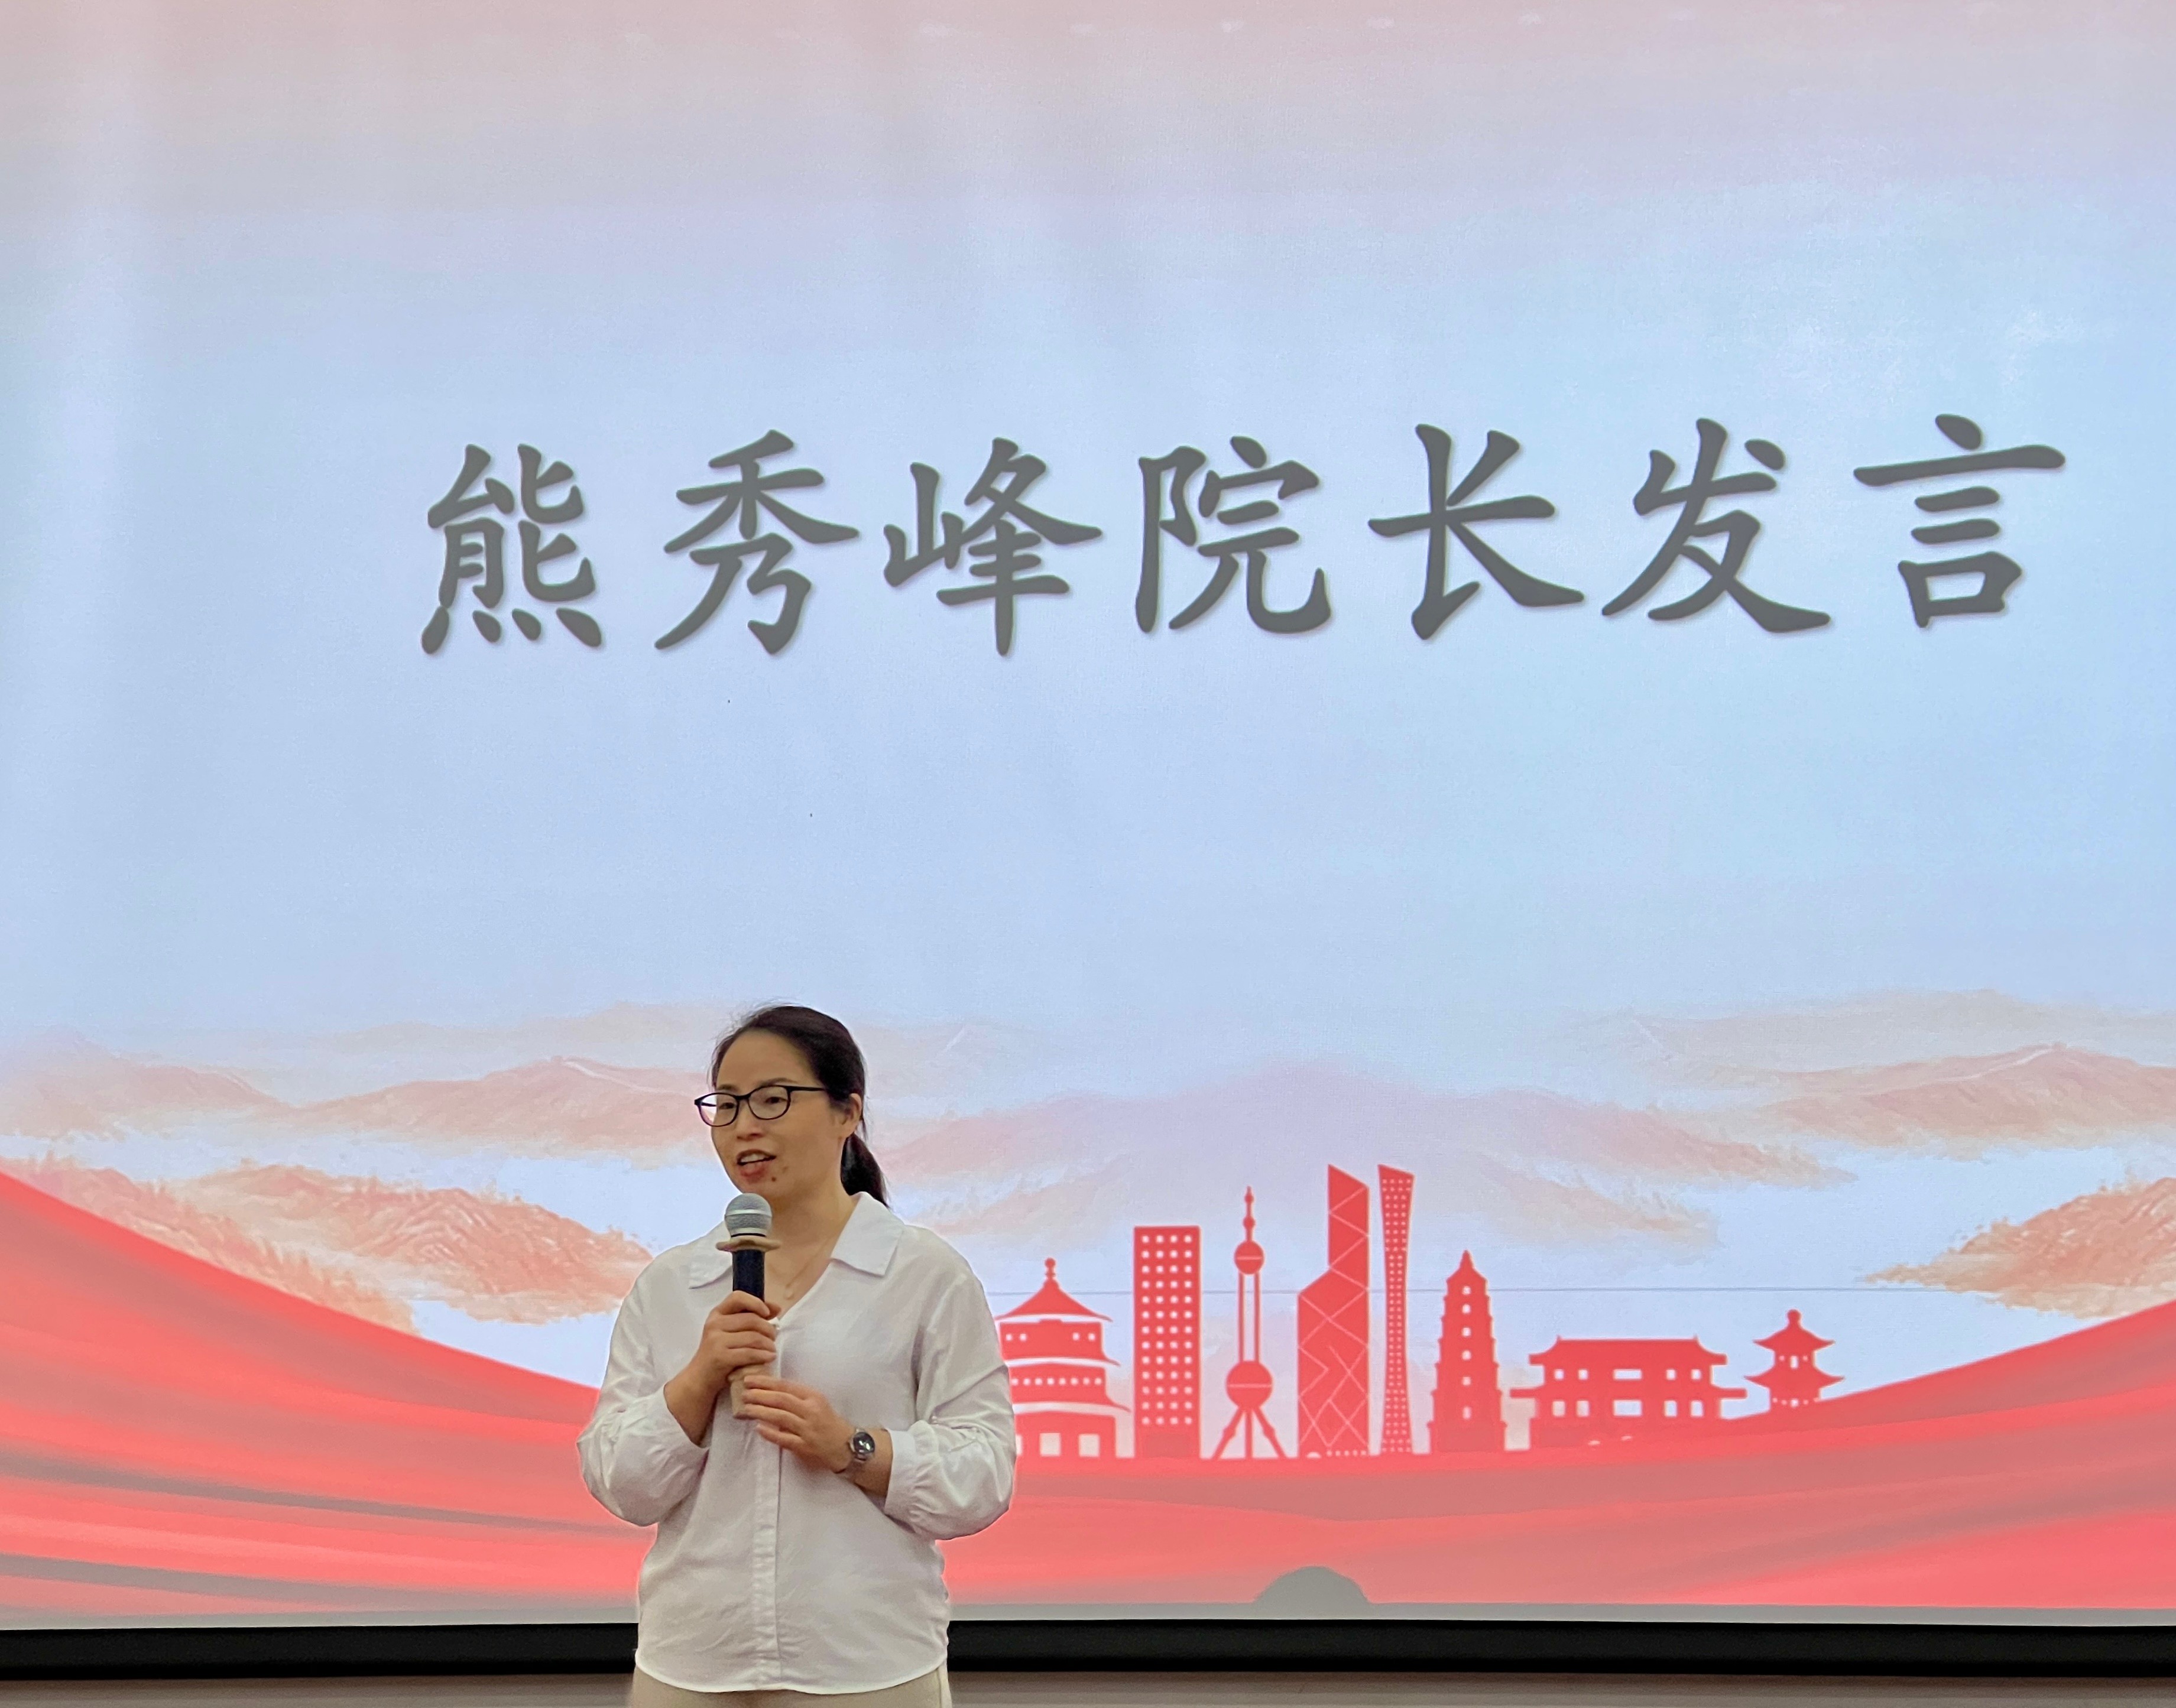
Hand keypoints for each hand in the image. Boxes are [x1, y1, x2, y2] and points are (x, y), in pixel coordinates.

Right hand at [689, 1290, 777, 1387]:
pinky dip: (764, 1355)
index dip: (756, 1302)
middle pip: (751, 1319)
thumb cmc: (719, 1353)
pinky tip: (769, 1358)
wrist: (699, 1378)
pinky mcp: (720, 1357)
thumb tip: (776, 1308)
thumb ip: (751, 1318)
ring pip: (753, 1337)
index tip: (768, 1313)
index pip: (737, 1297)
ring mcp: (715, 1340)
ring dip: (769, 1344)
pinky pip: (749, 1353)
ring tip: (772, 1350)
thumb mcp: (731, 1332)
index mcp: (717, 1314)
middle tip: (773, 1338)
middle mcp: (714, 1324)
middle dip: (768, 1329)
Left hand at [738, 1374, 852, 1471]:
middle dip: (760, 1395)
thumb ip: (797, 1397)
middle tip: (744, 1392)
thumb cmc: (828, 1421)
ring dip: (761, 1411)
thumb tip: (769, 1391)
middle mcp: (811, 1411)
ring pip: (780, 1417)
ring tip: (747, 1407)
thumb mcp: (817, 1403)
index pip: (786, 1386)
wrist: (845, 1445)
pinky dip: (770, 1433)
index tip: (750, 1380)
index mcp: (814, 1397)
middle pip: (781, 1400)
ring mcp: (807, 1430)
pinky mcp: (804, 1447)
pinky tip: (758, 1428)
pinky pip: (784, 1438)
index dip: (766, 1382)